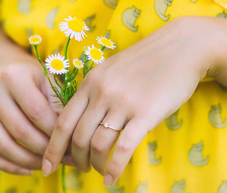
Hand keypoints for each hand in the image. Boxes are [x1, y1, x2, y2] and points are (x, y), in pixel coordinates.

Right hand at [0, 52, 71, 174]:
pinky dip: (9, 166)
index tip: (70, 143)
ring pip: (3, 146)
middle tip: (62, 158)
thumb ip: (59, 104)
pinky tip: (28, 169)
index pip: (37, 112)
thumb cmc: (32, 78)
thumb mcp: (47, 81)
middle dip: (44, 149)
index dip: (55, 132)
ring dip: (28, 162)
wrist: (0, 69)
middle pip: (20, 131)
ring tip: (47, 165)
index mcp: (13, 76)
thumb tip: (69, 135)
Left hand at [41, 16, 224, 184]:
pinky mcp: (145, 113)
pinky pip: (123, 147)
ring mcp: (123, 103)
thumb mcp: (111, 69)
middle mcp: (102, 93)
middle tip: (79, 168)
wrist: (180, 48)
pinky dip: (114, 168)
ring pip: (98, 144)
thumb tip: (81, 117)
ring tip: (98, 171)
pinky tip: (112, 178)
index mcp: (90, 82)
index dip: (52, 147)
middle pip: (77, 137)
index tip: (46, 165)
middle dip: (74, 159)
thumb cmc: (145, 61)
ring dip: (94, 164)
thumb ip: (94, 90)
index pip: (62, 121)